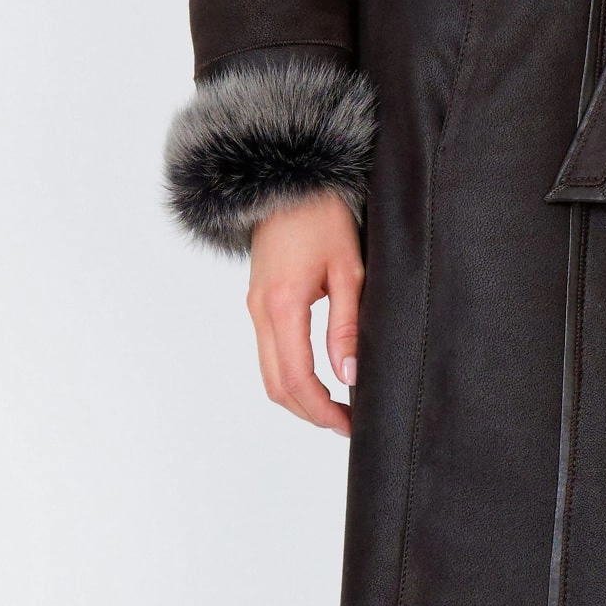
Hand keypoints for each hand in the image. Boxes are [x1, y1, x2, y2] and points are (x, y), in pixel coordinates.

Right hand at [247, 194, 363, 437]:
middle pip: (276, 385)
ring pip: (269, 372)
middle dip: (310, 412)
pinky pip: (269, 352)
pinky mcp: (258, 301)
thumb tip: (350, 375)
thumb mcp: (348, 269)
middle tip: (346, 423)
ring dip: (298, 397)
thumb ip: (347, 325)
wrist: (289, 181)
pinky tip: (318, 377)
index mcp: (282, 304)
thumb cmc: (323, 216)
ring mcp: (254, 306)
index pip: (297, 378)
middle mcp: (260, 310)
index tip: (350, 424)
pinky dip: (289, 375)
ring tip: (336, 406)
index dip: (322, 409)